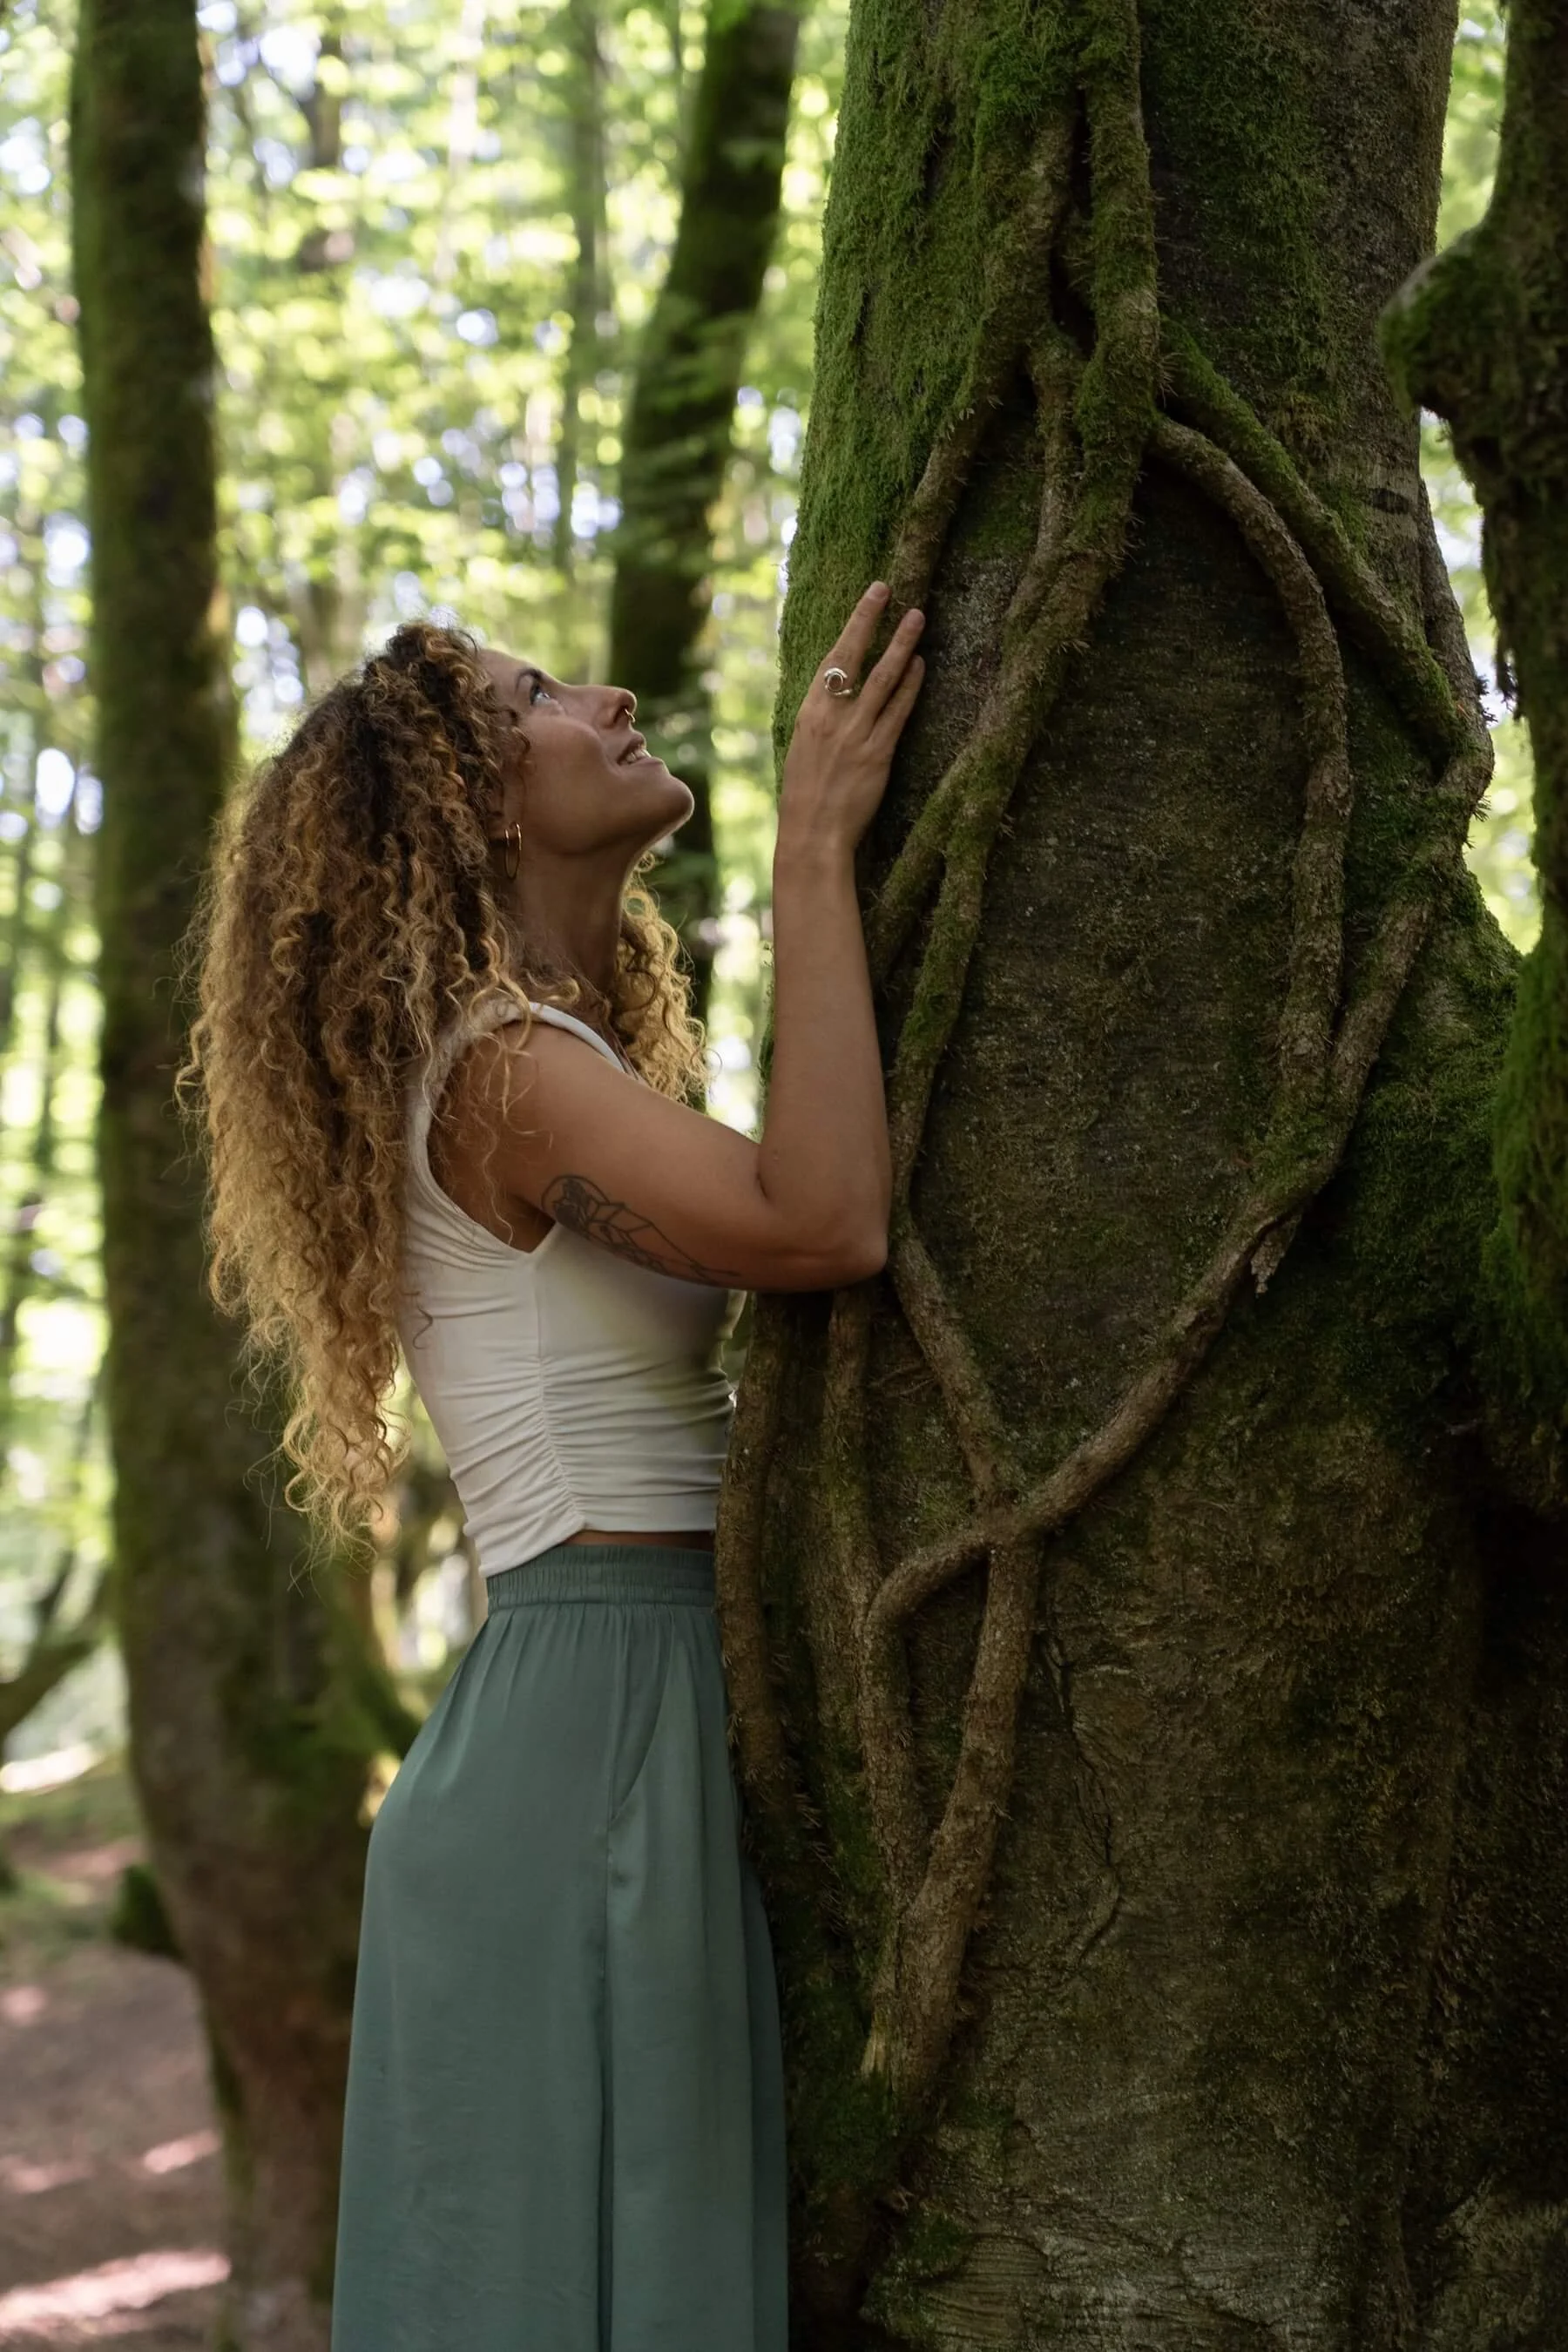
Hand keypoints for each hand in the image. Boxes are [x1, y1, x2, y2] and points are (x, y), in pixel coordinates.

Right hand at [778, 582, 925, 856]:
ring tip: (918, 618)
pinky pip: (898, 712)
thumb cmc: (806, 795)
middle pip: (854, 658)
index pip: (832, 658)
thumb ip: (822, 717)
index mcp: (809, 712)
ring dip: (902, 645)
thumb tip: (838, 692)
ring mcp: (856, 734)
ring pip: (882, 679)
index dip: (853, 625)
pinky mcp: (877, 754)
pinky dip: (911, 686)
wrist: (812, 833)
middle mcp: (831, 717)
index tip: (870, 598)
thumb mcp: (804, 747)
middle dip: (872, 620)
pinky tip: (922, 666)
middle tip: (890, 590)